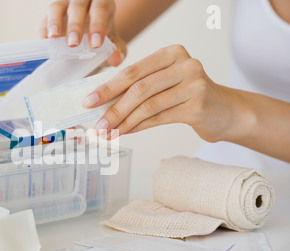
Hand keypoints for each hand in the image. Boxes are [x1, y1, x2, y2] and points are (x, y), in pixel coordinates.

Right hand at [39, 0, 126, 66]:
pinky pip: (44, 20)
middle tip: (73, 44)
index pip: (100, 8)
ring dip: (54, 22)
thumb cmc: (102, 37)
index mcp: (102, 3)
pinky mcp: (49, 15)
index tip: (96, 44)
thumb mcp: (113, 43)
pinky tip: (45, 44)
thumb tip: (116, 59)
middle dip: (75, 25)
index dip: (98, 24)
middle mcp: (82, 0)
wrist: (89, 37)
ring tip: (53, 38)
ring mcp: (64, 5)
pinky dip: (43, 32)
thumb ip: (117, 50)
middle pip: (78, 5)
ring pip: (57, 7)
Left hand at [83, 44, 237, 142]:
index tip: (88, 102)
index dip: (108, 88)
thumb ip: (138, 88)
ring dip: (124, 122)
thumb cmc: (187, 96)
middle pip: (139, 88)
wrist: (224, 111)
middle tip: (96, 124)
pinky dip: (138, 127)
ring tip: (108, 134)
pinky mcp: (198, 105)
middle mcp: (184, 64)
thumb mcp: (163, 84)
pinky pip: (159, 118)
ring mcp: (193, 84)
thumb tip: (102, 105)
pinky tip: (125, 133)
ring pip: (148, 105)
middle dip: (113, 108)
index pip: (133, 71)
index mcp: (171, 53)